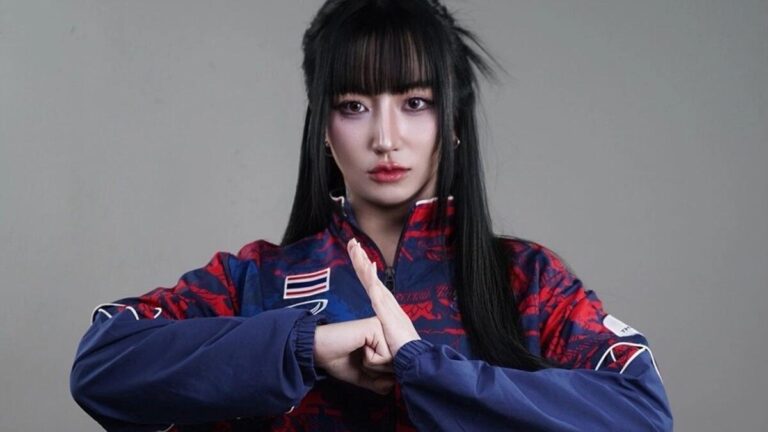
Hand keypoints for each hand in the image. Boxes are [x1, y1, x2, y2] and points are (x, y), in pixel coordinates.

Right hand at [313, 317, 394, 394]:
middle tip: (360, 359)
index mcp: (384, 339)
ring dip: (374, 366)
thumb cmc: (339, 360)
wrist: (319, 351)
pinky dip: (371, 361)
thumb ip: (381, 383)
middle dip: (378, 371)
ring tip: (359, 353)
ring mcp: (382, 326)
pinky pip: (385, 356)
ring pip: (393, 360)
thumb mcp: (364, 376)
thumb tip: (394, 384)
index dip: (380, 374)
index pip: (396, 364)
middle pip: (397, 363)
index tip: (363, 364)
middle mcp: (386, 330)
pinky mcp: (376, 327)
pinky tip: (359, 348)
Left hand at [347, 238, 420, 355]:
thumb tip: (377, 331)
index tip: (356, 253)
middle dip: (360, 257)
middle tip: (352, 241)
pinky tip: (367, 263)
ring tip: (355, 246)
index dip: (363, 267)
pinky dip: (371, 276)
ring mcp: (387, 305)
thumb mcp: (388, 337)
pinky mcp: (387, 312)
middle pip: (369, 276)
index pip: (371, 282)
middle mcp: (387, 301)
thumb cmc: (403, 351)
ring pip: (371, 278)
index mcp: (386, 305)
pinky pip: (376, 291)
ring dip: (362, 261)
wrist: (415, 359)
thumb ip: (383, 330)